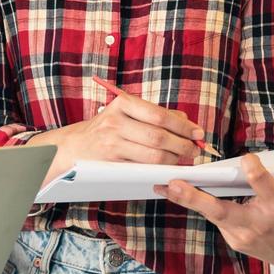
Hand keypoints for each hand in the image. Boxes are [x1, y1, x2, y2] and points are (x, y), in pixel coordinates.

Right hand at [51, 93, 203, 168]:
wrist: (76, 145)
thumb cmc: (108, 126)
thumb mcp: (128, 112)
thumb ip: (156, 114)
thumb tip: (187, 121)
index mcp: (123, 104)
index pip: (159, 115)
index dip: (182, 126)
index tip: (198, 132)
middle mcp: (115, 123)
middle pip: (158, 137)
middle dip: (182, 145)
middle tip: (196, 149)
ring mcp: (112, 144)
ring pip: (152, 155)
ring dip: (174, 159)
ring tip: (183, 158)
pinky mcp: (112, 164)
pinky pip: (142, 168)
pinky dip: (159, 168)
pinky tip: (168, 166)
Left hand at [156, 150, 273, 268]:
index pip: (262, 186)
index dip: (254, 171)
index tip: (247, 159)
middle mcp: (256, 222)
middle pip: (220, 209)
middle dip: (194, 197)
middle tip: (173, 184)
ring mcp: (241, 234)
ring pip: (211, 214)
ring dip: (187, 200)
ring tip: (165, 186)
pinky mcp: (234, 239)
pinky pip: (215, 218)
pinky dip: (199, 205)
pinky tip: (181, 193)